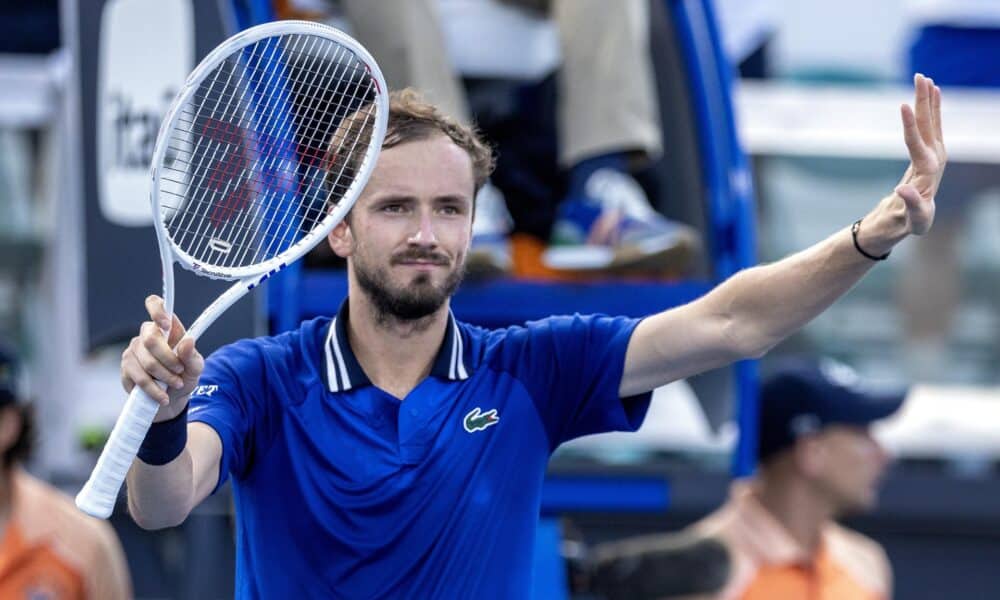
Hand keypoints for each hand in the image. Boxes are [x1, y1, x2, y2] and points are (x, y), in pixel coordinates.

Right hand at [121, 295, 203, 420]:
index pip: (155, 304)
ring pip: (147, 362)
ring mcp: (133, 351)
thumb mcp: (195, 367)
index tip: (166, 325)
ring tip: (175, 384)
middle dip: (169, 360)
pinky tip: (162, 395)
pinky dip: (154, 389)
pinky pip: (139, 378)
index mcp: (166, 328)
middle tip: (180, 372)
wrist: (171, 399)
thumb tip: (188, 341)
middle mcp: (147, 335)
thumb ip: (192, 355)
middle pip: (152, 340)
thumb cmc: (183, 377)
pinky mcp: (126, 368)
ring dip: (165, 377)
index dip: (157, 310)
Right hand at [896, 73, 946, 235]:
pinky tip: (931, 94)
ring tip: (924, 79)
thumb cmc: (914, 221)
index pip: (917, 144)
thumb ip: (912, 204)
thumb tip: (901, 191)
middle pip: (929, 125)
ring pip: (931, 121)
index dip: (910, 126)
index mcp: (928, 171)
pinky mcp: (930, 150)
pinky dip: (930, 108)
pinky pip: (930, 124)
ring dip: (928, 99)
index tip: (903, 106)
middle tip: (920, 77)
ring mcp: (934, 153)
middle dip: (924, 101)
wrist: (916, 219)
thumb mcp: (914, 219)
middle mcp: (935, 158)